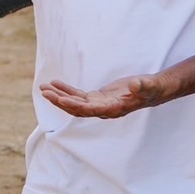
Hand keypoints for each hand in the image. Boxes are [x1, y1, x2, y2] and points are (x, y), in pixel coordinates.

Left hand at [39, 75, 164, 118]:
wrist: (151, 91)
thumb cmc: (149, 89)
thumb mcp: (147, 86)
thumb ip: (141, 86)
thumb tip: (135, 85)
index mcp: (113, 109)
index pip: (90, 110)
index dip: (75, 105)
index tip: (61, 100)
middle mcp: (103, 109)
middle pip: (77, 108)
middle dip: (60, 101)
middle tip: (45, 93)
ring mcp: (98, 104)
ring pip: (74, 102)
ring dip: (58, 95)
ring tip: (43, 88)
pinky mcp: (97, 97)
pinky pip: (78, 95)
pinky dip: (66, 90)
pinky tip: (55, 83)